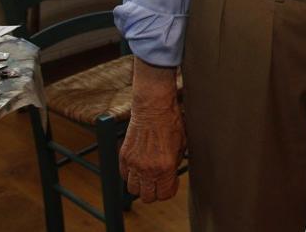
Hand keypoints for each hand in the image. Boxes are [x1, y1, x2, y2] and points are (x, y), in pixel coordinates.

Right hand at [120, 60, 184, 202]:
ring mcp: (133, 163)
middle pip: (147, 197)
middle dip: (155, 191)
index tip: (172, 183)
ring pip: (133, 189)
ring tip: (149, 174)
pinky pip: (124, 176)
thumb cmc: (171, 123)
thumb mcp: (182, 146)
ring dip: (141, 185)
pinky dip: (131, 175)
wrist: (153, 108)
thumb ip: (175, 165)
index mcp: (165, 167)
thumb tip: (171, 177)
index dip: (170, 190)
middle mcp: (147, 169)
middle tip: (160, 181)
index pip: (164, 195)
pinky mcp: (123, 156)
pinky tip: (139, 166)